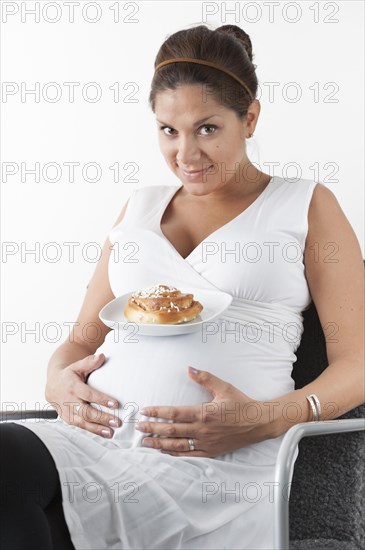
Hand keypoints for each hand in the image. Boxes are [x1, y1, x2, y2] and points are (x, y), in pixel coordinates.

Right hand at [45, 353, 121, 437]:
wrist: (53, 385)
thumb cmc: (69, 375)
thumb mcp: (78, 366)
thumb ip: (90, 362)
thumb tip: (102, 356)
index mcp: (73, 386)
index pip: (88, 394)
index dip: (101, 400)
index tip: (115, 404)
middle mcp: (69, 401)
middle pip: (86, 412)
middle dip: (102, 418)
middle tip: (117, 421)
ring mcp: (67, 412)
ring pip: (83, 422)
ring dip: (97, 428)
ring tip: (111, 432)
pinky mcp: (68, 419)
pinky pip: (80, 426)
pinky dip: (92, 431)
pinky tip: (104, 433)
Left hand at [135, 367, 271, 456]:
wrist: (258, 422)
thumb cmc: (241, 404)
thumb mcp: (224, 387)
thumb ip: (205, 378)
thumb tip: (189, 368)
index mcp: (204, 413)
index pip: (174, 413)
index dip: (157, 412)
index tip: (145, 411)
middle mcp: (203, 430)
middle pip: (171, 430)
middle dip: (152, 428)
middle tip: (138, 427)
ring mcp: (206, 443)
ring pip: (177, 445)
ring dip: (159, 443)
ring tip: (145, 442)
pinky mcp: (211, 451)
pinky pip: (189, 455)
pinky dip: (174, 453)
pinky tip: (164, 451)